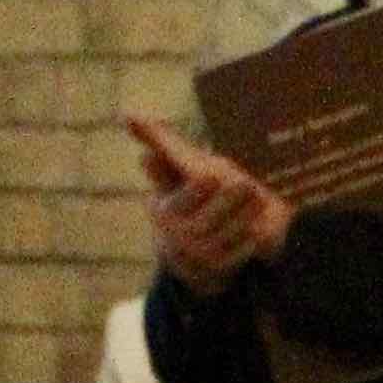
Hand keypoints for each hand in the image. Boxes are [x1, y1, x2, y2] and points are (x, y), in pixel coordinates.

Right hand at [128, 115, 293, 290]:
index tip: (214, 176)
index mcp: (165, 207)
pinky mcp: (220, 267)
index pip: (188, 192)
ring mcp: (199, 252)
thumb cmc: (195, 194)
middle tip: (245, 183)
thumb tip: (126, 116)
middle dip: (231, 198)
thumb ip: (159, 143)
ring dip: (245, 215)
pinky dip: (251, 237)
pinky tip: (252, 226)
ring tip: (256, 201)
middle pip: (210, 213)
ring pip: (230, 230)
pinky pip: (243, 247)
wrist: (202, 246)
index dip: (200, 187)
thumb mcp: (178, 168)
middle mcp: (177, 233)